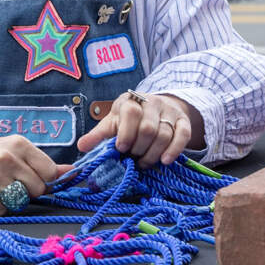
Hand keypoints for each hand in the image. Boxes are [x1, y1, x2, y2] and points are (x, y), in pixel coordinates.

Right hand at [0, 137, 60, 216]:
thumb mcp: (12, 152)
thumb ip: (41, 163)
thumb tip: (72, 171)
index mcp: (19, 144)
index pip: (50, 172)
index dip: (43, 181)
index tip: (29, 179)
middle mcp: (8, 157)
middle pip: (38, 189)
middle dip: (26, 192)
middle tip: (8, 184)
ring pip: (20, 201)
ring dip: (9, 201)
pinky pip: (1, 210)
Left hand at [77, 91, 200, 165]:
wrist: (157, 108)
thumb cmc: (129, 119)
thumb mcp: (112, 123)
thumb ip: (98, 135)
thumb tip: (81, 147)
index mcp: (130, 101)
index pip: (131, 114)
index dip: (126, 133)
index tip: (121, 148)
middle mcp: (151, 103)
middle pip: (148, 128)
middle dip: (139, 148)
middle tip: (133, 159)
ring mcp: (169, 111)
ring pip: (164, 134)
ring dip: (153, 154)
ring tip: (144, 163)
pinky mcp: (183, 121)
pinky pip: (182, 135)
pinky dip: (174, 150)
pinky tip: (165, 161)